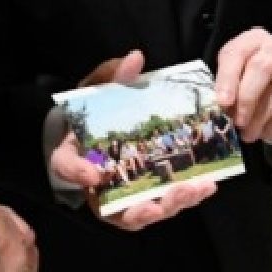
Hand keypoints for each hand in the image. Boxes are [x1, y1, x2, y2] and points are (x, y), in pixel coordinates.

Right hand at [48, 50, 218, 230]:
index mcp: (75, 154)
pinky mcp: (146, 194)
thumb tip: (135, 58)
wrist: (108, 124)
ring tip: (193, 190)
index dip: (77, 172)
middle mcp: (96, 183)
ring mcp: (121, 193)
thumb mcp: (103, 88)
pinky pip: (162, 204)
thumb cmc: (100, 109)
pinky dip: (184, 198)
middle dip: (136, 211)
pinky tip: (205, 186)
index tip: (94, 175)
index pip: (66, 166)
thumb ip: (116, 76)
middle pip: (108, 209)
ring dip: (168, 205)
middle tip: (158, 205)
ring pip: (140, 214)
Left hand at [213, 27, 271, 142]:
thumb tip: (224, 107)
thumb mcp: (231, 72)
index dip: (228, 79)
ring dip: (262, 118)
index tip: (223, 103)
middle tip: (239, 122)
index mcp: (253, 40)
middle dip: (247, 99)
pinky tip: (268, 131)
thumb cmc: (247, 74)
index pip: (238, 54)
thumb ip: (225, 85)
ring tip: (250, 133)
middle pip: (262, 69)